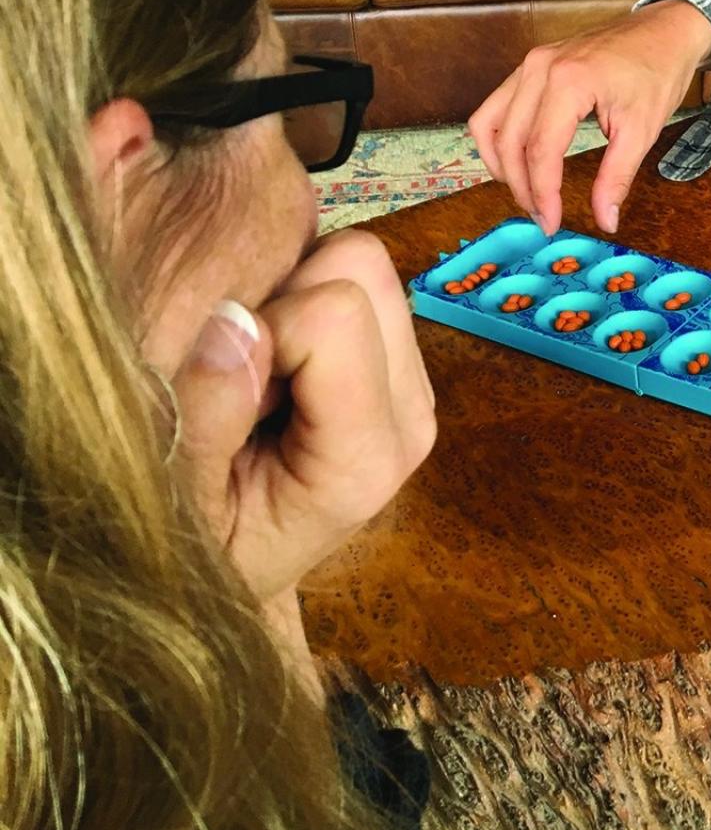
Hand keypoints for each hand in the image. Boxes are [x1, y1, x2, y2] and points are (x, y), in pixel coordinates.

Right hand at [169, 229, 436, 605]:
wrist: (241, 567)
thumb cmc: (203, 546)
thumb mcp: (180, 505)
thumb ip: (208, 416)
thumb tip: (234, 322)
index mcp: (369, 454)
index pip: (335, 314)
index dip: (261, 329)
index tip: (227, 394)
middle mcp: (411, 410)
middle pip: (363, 268)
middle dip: (284, 299)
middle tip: (244, 377)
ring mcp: (411, 380)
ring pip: (360, 261)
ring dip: (291, 298)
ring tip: (256, 377)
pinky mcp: (396, 358)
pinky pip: (350, 277)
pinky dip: (298, 300)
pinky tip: (274, 368)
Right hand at [468, 0, 710, 234]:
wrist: (664, 31)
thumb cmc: (657, 73)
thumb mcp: (642, 130)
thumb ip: (617, 177)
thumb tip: (606, 220)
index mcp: (569, 82)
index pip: (540, 151)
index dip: (542, 194)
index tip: (551, 223)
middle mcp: (540, 68)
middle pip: (511, 142)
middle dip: (522, 187)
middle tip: (542, 217)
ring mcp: (531, 62)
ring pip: (490, 124)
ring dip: (502, 165)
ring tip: (527, 194)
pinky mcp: (531, 64)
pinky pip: (496, 106)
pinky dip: (498, 138)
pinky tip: (516, 162)